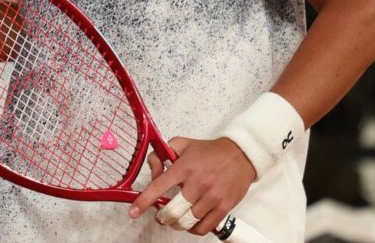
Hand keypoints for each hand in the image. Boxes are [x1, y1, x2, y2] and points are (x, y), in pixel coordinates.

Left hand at [129, 137, 254, 235]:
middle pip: (173, 211)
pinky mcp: (224, 207)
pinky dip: (193, 230)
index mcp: (184, 167)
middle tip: (160, 215)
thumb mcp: (182, 144)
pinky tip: (190, 223)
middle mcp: (197, 183)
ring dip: (177, 224)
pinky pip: (204, 227)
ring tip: (175, 220)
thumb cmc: (209, 151)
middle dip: (162, 217)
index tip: (134, 211)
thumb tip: (153, 170)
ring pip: (187, 221)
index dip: (144, 201)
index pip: (158, 187)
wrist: (240, 155)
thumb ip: (162, 154)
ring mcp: (212, 197)